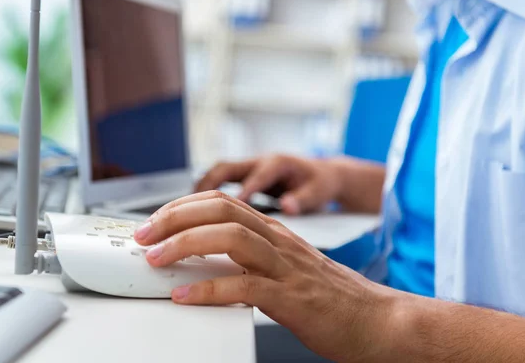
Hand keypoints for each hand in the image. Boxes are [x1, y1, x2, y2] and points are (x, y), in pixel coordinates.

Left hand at [134, 191, 394, 361]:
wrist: (379, 321)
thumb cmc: (332, 298)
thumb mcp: (286, 269)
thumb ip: (250, 261)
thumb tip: (204, 264)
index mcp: (275, 233)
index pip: (223, 202)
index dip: (183, 206)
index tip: (155, 221)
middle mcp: (279, 243)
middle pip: (222, 209)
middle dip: (175, 217)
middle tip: (145, 234)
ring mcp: (287, 268)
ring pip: (231, 238)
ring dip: (186, 244)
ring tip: (157, 258)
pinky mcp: (293, 299)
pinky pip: (246, 287)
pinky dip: (210, 290)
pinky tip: (186, 297)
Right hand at [195, 155, 345, 214]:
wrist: (322, 173)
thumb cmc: (320, 183)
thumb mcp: (319, 192)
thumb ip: (303, 199)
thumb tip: (288, 206)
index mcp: (278, 164)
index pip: (257, 176)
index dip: (241, 192)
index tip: (227, 210)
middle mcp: (258, 161)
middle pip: (226, 168)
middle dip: (206, 187)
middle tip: (188, 210)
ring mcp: (248, 167)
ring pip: (216, 174)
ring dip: (198, 192)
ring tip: (179, 214)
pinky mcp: (243, 176)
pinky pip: (217, 183)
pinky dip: (203, 197)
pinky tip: (190, 216)